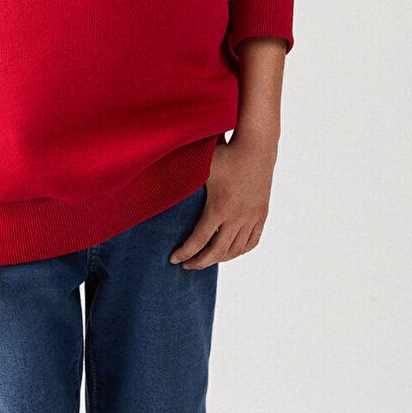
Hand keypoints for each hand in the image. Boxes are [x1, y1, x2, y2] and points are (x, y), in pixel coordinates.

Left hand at [169, 133, 276, 268]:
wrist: (257, 147)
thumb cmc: (225, 153)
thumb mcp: (201, 165)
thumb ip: (178, 176)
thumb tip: (150, 180)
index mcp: (219, 207)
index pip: (199, 240)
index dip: (185, 253)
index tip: (174, 259)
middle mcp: (237, 217)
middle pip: (217, 252)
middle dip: (199, 262)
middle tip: (186, 265)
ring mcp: (252, 217)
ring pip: (235, 251)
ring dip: (218, 259)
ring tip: (205, 259)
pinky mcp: (261, 215)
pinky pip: (252, 242)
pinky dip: (239, 251)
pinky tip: (228, 252)